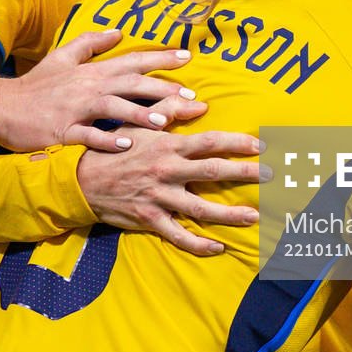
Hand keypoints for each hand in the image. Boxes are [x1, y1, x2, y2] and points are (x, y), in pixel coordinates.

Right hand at [0, 30, 194, 152]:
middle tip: (191, 98)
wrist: (3, 106)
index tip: (188, 58)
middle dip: (163, 90)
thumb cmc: (35, 84)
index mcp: (92, 70)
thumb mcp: (62, 56)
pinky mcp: (63, 131)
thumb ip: (91, 42)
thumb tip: (118, 31)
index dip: (161, 58)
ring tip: (165, 121)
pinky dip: (108, 140)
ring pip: (113, 109)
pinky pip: (89, 135)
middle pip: (131, 84)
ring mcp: (76, 109)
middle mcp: (88, 87)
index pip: (133, 60)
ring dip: (140, 114)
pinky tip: (127, 146)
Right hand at [78, 116, 265, 256]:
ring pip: (202, 208)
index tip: (261, 145)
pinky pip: (179, 236)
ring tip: (253, 215)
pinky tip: (218, 247)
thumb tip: (200, 104)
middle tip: (272, 175)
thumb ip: (169, 111)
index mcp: (168, 146)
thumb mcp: (138, 124)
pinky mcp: (150, 219)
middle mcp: (168, 171)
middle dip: (246, 173)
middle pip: (214, 171)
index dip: (238, 143)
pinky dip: (199, 244)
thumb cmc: (112, 148)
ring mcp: (160, 197)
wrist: (80, 179)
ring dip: (230, 213)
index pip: (211, 142)